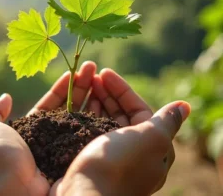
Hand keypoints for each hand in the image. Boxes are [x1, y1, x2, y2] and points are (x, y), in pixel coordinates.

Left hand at [0, 61, 96, 195]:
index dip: (62, 88)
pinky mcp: (75, 159)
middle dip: (81, 88)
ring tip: (102, 78)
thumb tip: (6, 96)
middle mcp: (49, 140)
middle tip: (91, 69)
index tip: (73, 73)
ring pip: (81, 121)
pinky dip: (97, 121)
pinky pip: (88, 137)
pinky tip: (105, 103)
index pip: (50, 105)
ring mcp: (64, 149)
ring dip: (92, 99)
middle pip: (69, 109)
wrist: (9, 187)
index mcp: (31, 131)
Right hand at [51, 69, 190, 195]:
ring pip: (100, 121)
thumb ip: (166, 121)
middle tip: (91, 76)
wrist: (84, 194)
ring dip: (93, 100)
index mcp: (149, 150)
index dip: (123, 90)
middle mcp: (129, 154)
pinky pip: (85, 131)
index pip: (139, 111)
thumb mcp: (151, 139)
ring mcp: (106, 158)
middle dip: (106, 93)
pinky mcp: (86, 159)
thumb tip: (184, 106)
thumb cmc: (119, 164)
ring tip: (81, 85)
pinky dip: (81, 115)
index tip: (105, 73)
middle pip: (118, 115)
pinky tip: (73, 104)